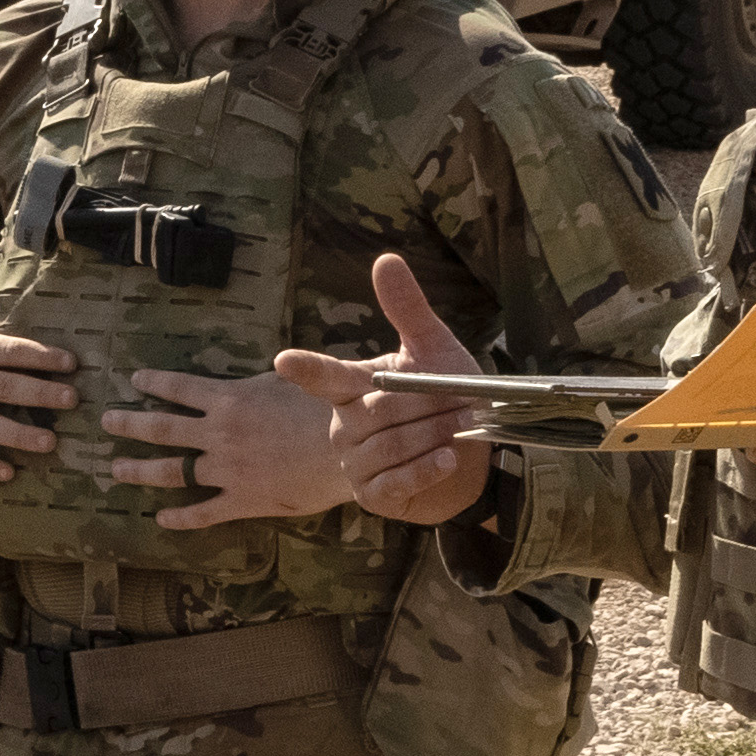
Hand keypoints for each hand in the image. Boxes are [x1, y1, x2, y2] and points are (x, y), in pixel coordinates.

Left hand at [121, 359, 472, 531]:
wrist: (355, 455)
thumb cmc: (335, 410)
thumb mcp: (306, 373)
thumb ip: (285, 368)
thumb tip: (281, 353)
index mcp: (231, 398)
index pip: (180, 387)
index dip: (154, 382)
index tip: (134, 379)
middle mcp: (220, 434)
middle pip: (161, 429)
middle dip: (130, 424)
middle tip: (105, 423)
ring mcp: (228, 470)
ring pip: (171, 471)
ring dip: (140, 470)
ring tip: (115, 469)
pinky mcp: (243, 501)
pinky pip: (204, 511)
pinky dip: (180, 516)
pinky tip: (161, 519)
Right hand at [253, 246, 501, 527]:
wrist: (472, 456)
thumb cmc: (446, 397)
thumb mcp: (433, 350)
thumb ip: (407, 309)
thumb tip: (385, 259)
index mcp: (352, 388)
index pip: (324, 376)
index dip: (305, 368)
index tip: (284, 361)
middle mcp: (346, 426)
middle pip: (375, 412)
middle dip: (425, 405)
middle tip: (467, 400)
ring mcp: (355, 464)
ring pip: (388, 447)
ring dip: (433, 434)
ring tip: (466, 424)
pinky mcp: (373, 496)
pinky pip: (394, 482)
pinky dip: (425, 470)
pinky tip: (449, 459)